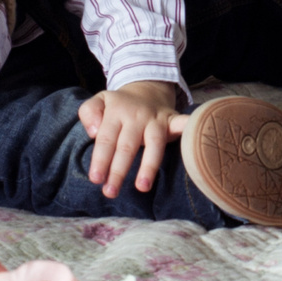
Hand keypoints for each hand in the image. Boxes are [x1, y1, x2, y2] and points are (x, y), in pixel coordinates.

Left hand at [76, 81, 188, 197]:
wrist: (147, 88)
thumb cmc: (119, 105)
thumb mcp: (99, 100)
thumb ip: (89, 112)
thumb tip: (93, 132)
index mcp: (116, 112)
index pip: (106, 139)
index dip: (101, 159)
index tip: (96, 179)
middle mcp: (137, 116)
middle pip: (127, 146)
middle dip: (118, 170)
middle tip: (110, 192)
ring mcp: (156, 119)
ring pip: (154, 143)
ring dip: (149, 166)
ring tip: (142, 187)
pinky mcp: (172, 120)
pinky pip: (182, 124)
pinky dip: (189, 129)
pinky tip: (192, 140)